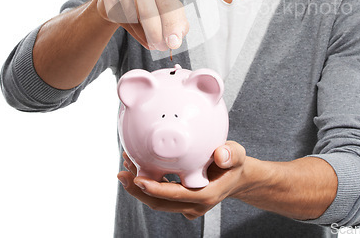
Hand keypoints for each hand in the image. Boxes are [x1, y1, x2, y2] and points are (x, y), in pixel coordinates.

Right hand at [96, 0, 188, 50]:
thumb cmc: (152, 1)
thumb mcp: (170, 8)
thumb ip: (177, 22)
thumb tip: (175, 39)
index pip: (167, 1)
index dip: (171, 24)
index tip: (174, 42)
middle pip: (147, 10)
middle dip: (156, 33)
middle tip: (162, 47)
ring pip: (133, 17)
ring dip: (145, 34)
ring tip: (153, 39)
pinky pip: (120, 19)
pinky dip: (132, 31)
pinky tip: (139, 31)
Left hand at [117, 141, 246, 219]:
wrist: (236, 177)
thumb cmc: (234, 164)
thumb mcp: (237, 155)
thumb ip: (230, 154)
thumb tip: (220, 154)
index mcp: (204, 195)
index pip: (174, 195)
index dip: (155, 189)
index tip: (138, 178)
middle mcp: (193, 205)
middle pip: (160, 203)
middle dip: (138, 190)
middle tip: (122, 173)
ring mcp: (186, 205)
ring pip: (157, 201)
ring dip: (140, 186)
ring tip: (126, 164)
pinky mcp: (180, 201)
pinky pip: (160, 196)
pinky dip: (147, 183)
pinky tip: (138, 167)